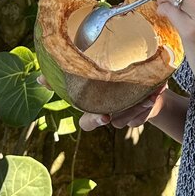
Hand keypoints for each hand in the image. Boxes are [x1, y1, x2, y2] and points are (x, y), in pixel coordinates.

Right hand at [36, 75, 167, 130]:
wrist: (139, 80)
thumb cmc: (109, 77)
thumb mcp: (89, 72)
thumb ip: (67, 75)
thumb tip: (37, 78)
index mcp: (95, 107)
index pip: (87, 123)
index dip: (94, 121)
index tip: (104, 115)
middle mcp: (111, 115)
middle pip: (115, 121)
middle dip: (125, 113)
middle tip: (138, 103)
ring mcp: (127, 116)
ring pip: (131, 118)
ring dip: (140, 106)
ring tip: (150, 93)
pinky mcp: (143, 114)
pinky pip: (146, 115)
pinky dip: (152, 105)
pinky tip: (157, 93)